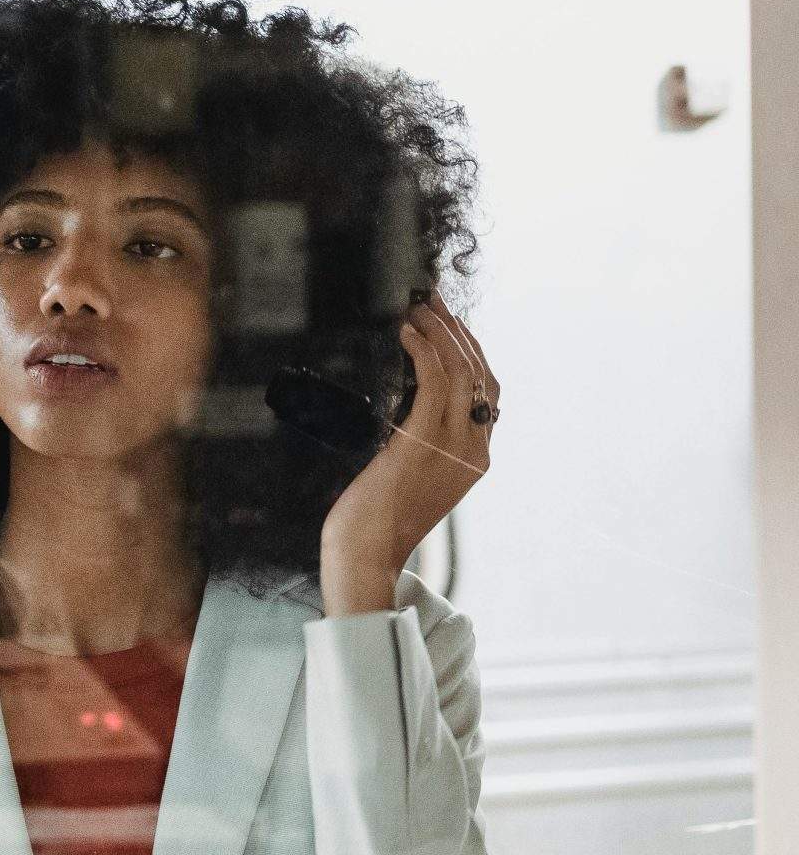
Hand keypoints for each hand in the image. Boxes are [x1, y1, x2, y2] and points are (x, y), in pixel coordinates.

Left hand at [320, 296, 498, 616]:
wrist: (366, 552)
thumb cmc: (375, 517)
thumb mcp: (410, 475)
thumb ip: (422, 442)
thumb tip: (409, 406)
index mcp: (476, 457)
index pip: (488, 391)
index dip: (472, 350)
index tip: (450, 322)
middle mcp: (474, 449)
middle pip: (481, 374)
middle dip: (458, 331)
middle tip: (434, 301)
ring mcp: (454, 446)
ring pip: (462, 371)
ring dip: (441, 332)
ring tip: (419, 308)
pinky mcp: (424, 443)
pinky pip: (435, 383)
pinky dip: (424, 351)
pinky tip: (407, 332)